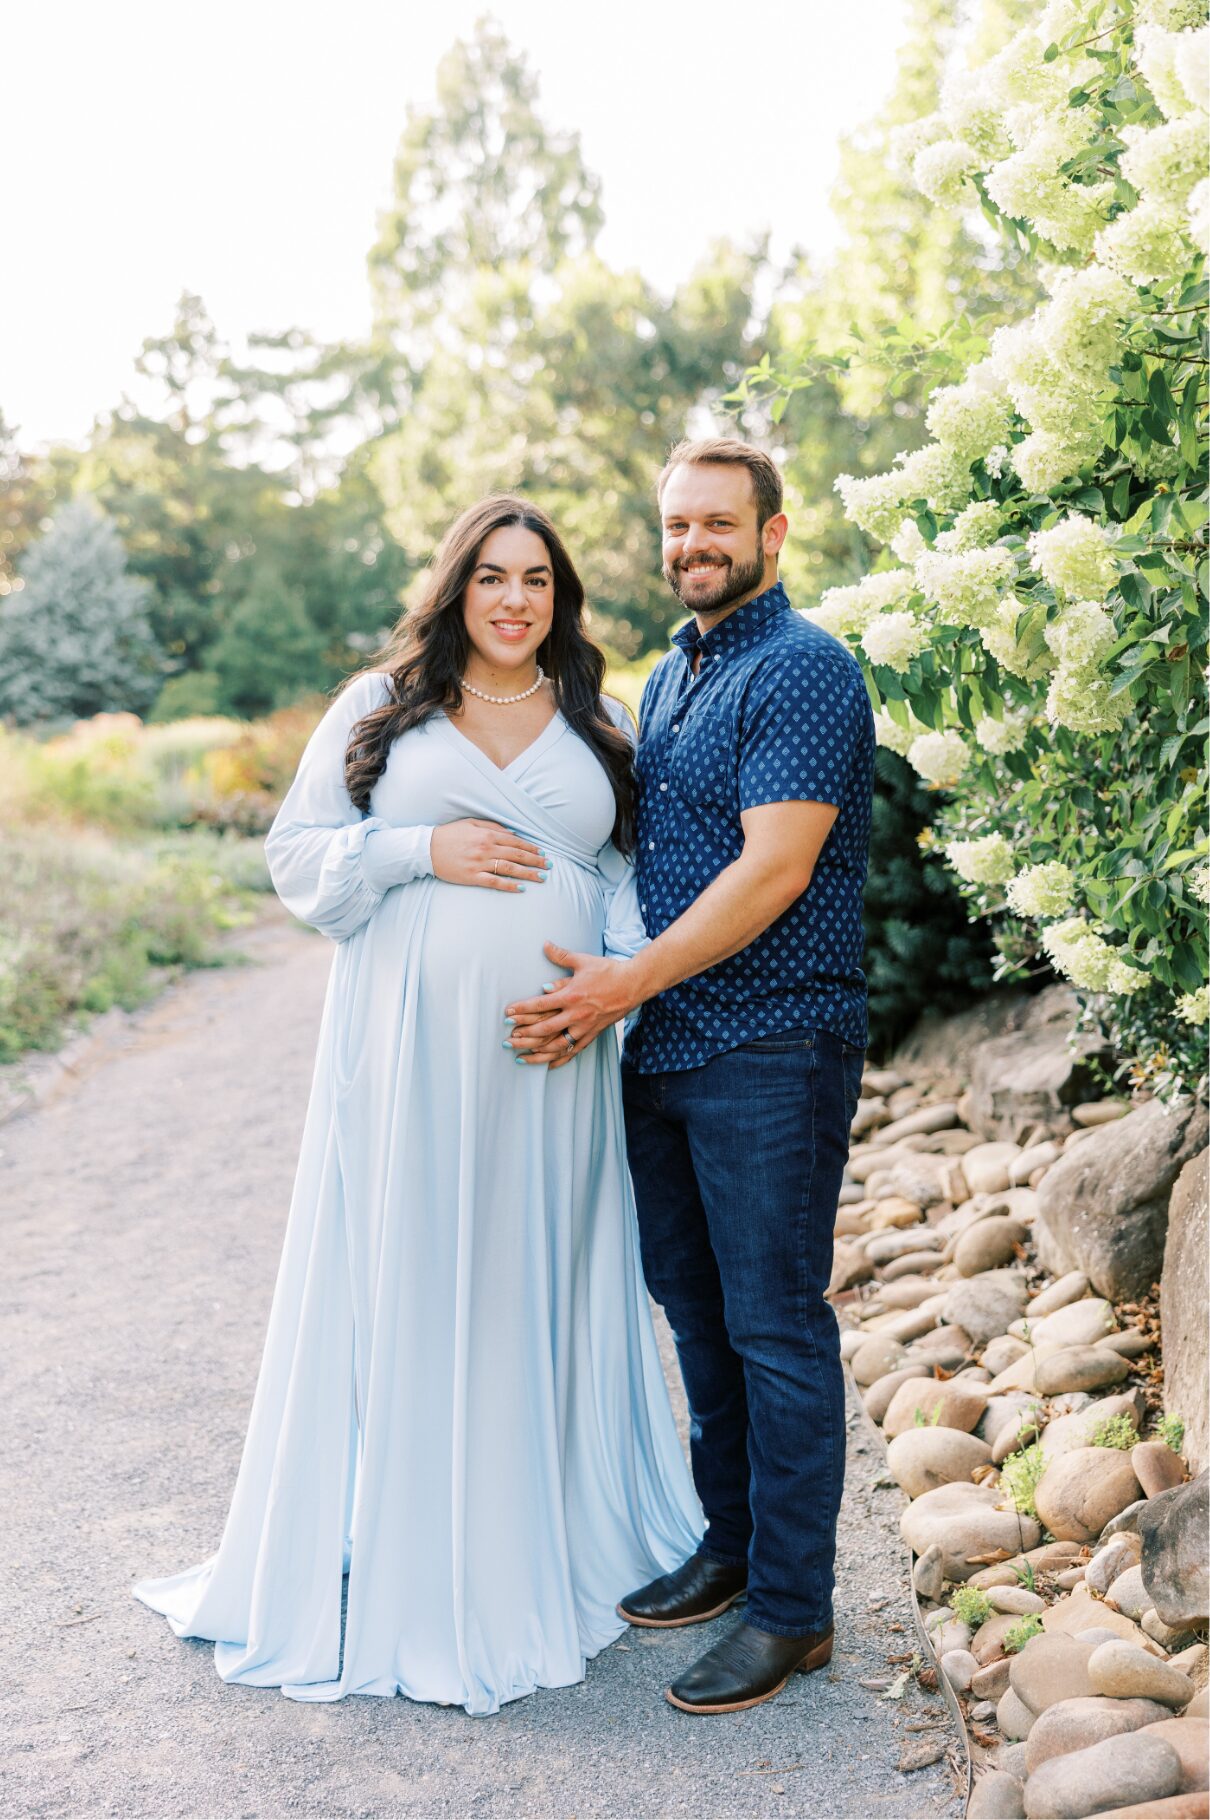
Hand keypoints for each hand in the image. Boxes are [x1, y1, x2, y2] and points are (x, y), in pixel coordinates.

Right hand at [430, 819, 548, 891]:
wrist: (426, 849)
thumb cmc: (449, 834)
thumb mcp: (471, 824)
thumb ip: (492, 827)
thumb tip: (512, 833)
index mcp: (487, 835)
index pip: (515, 842)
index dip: (531, 848)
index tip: (543, 853)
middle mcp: (486, 848)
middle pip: (517, 855)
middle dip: (536, 861)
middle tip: (549, 866)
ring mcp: (480, 864)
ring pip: (510, 869)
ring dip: (528, 873)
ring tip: (542, 877)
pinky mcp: (472, 877)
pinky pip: (495, 882)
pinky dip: (509, 885)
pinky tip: (521, 888)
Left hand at [505, 942, 639, 1067]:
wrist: (633, 984)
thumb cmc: (608, 971)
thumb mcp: (583, 961)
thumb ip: (561, 956)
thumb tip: (544, 945)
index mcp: (571, 995)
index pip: (540, 1004)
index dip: (522, 1010)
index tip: (508, 1014)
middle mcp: (576, 1014)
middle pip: (544, 1029)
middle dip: (524, 1035)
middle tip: (507, 1040)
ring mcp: (585, 1027)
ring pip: (557, 1045)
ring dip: (537, 1052)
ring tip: (521, 1056)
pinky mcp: (593, 1034)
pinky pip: (574, 1051)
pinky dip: (560, 1059)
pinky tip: (547, 1064)